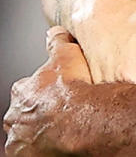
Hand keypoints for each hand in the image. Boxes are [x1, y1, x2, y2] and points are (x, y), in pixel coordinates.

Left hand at [4, 27, 91, 154]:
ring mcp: (20, 140)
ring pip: (26, 136)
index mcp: (22, 92)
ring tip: (61, 133)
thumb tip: (55, 32)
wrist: (80, 120)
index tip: (56, 93)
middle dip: (38, 115)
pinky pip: (34, 154)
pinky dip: (43, 151)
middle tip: (59, 115)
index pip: (26, 90)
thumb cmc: (72, 89)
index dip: (42, 91)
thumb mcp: (67, 55)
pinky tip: (59, 146)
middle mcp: (15, 117)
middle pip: (24, 115)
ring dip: (39, 135)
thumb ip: (58, 42)